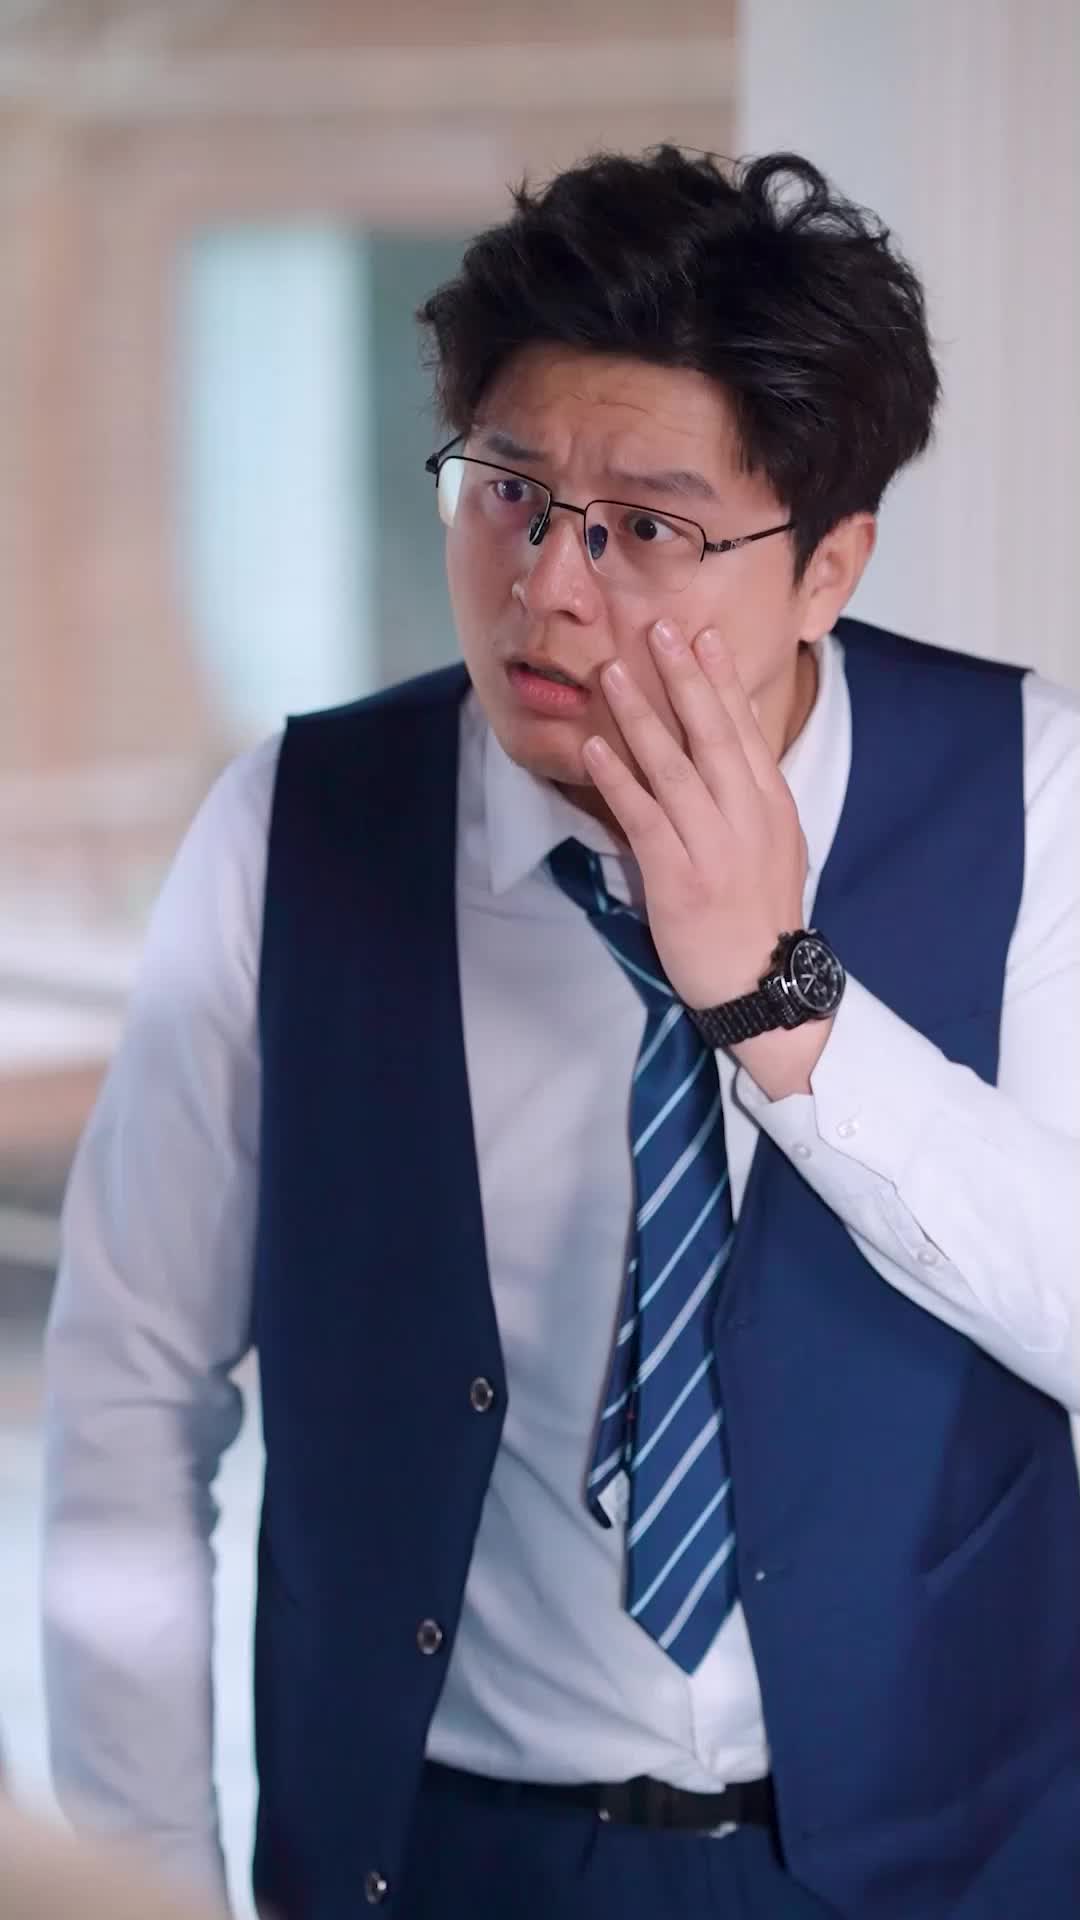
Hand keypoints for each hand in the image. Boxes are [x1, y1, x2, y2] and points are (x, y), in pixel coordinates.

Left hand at [582, 620, 807, 1011]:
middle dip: (685, 678)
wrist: (763, 988)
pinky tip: (593, 748)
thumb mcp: (774, 847)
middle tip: (661, 628)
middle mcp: (747, 817)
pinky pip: (643, 818)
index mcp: (771, 806)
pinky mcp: (679, 877)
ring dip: (640, 716)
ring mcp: (714, 846)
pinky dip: (618, 779)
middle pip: (712, 734)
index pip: (744, 730)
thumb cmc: (759, 919)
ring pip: (673, 767)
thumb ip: (750, 798)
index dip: (722, 681)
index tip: (704, 637)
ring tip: (614, 673)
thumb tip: (729, 744)